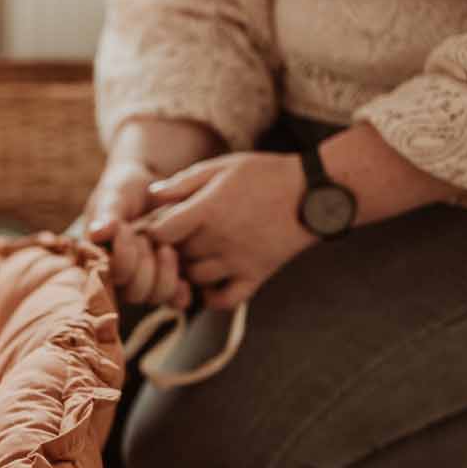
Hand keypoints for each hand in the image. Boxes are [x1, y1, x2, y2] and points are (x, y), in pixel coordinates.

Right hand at [75, 158, 191, 309]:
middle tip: (148, 237)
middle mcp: (120, 277)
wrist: (154, 185)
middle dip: (144, 265)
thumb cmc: (126, 188)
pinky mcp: (169, 279)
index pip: (107, 279)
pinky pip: (176, 299)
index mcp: (99, 260)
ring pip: (155, 296)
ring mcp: (145, 280)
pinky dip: (181, 291)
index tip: (125, 229)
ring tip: (168, 248)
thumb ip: (106, 214)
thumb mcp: (114, 195)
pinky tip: (184, 275)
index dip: (121, 259)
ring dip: (165, 274)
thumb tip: (97, 233)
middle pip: (133, 293)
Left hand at [141, 151, 316, 308]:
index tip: (161, 224)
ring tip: (196, 254)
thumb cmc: (266, 174)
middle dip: (172, 247)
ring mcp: (238, 261)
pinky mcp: (256, 276)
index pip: (161, 233)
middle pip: (176, 256)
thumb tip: (152, 196)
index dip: (154, 230)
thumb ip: (185, 182)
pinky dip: (211, 296)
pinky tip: (211, 280)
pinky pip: (223, 301)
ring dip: (189, 270)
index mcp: (208, 211)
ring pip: (195, 279)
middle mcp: (220, 240)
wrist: (314, 193)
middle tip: (177, 237)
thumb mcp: (223, 167)